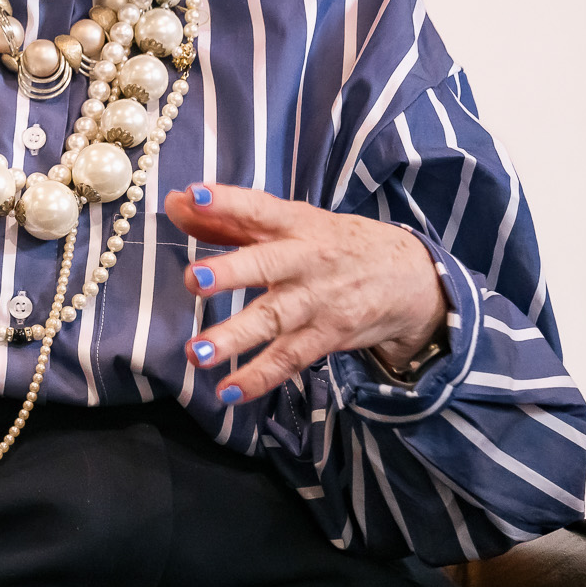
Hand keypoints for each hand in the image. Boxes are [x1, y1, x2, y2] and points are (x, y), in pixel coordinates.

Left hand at [162, 183, 447, 404]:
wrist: (411, 278)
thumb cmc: (332, 243)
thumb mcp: (289, 223)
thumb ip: (228, 217)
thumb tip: (174, 203)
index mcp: (295, 224)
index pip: (259, 207)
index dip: (228, 201)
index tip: (196, 195)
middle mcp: (306, 260)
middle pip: (266, 264)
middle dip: (230, 272)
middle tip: (194, 280)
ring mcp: (318, 301)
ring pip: (273, 319)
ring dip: (234, 337)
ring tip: (197, 353)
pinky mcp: (327, 336)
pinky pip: (289, 359)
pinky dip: (259, 377)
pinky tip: (228, 391)